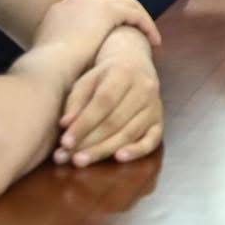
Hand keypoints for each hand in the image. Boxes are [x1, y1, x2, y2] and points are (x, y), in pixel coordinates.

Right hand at [33, 0, 160, 67]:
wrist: (47, 69)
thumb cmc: (47, 72)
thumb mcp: (49, 54)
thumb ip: (60, 48)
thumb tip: (67, 57)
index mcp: (61, 8)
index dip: (105, 7)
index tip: (117, 20)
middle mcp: (76, 0)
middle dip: (126, 7)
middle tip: (138, 23)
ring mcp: (92, 2)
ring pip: (126, 2)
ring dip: (140, 17)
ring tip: (150, 35)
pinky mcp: (108, 11)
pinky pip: (135, 13)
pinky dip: (146, 25)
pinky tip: (154, 41)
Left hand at [55, 28, 162, 168]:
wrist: (134, 62)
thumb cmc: (105, 74)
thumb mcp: (87, 79)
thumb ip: (75, 101)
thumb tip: (65, 125)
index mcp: (123, 73)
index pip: (103, 102)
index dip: (83, 124)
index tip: (65, 142)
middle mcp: (144, 89)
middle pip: (115, 121)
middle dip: (89, 142)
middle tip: (67, 157)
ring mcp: (154, 106)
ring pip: (129, 133)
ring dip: (104, 150)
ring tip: (81, 161)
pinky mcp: (159, 121)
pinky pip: (152, 140)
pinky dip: (137, 151)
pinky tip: (119, 158)